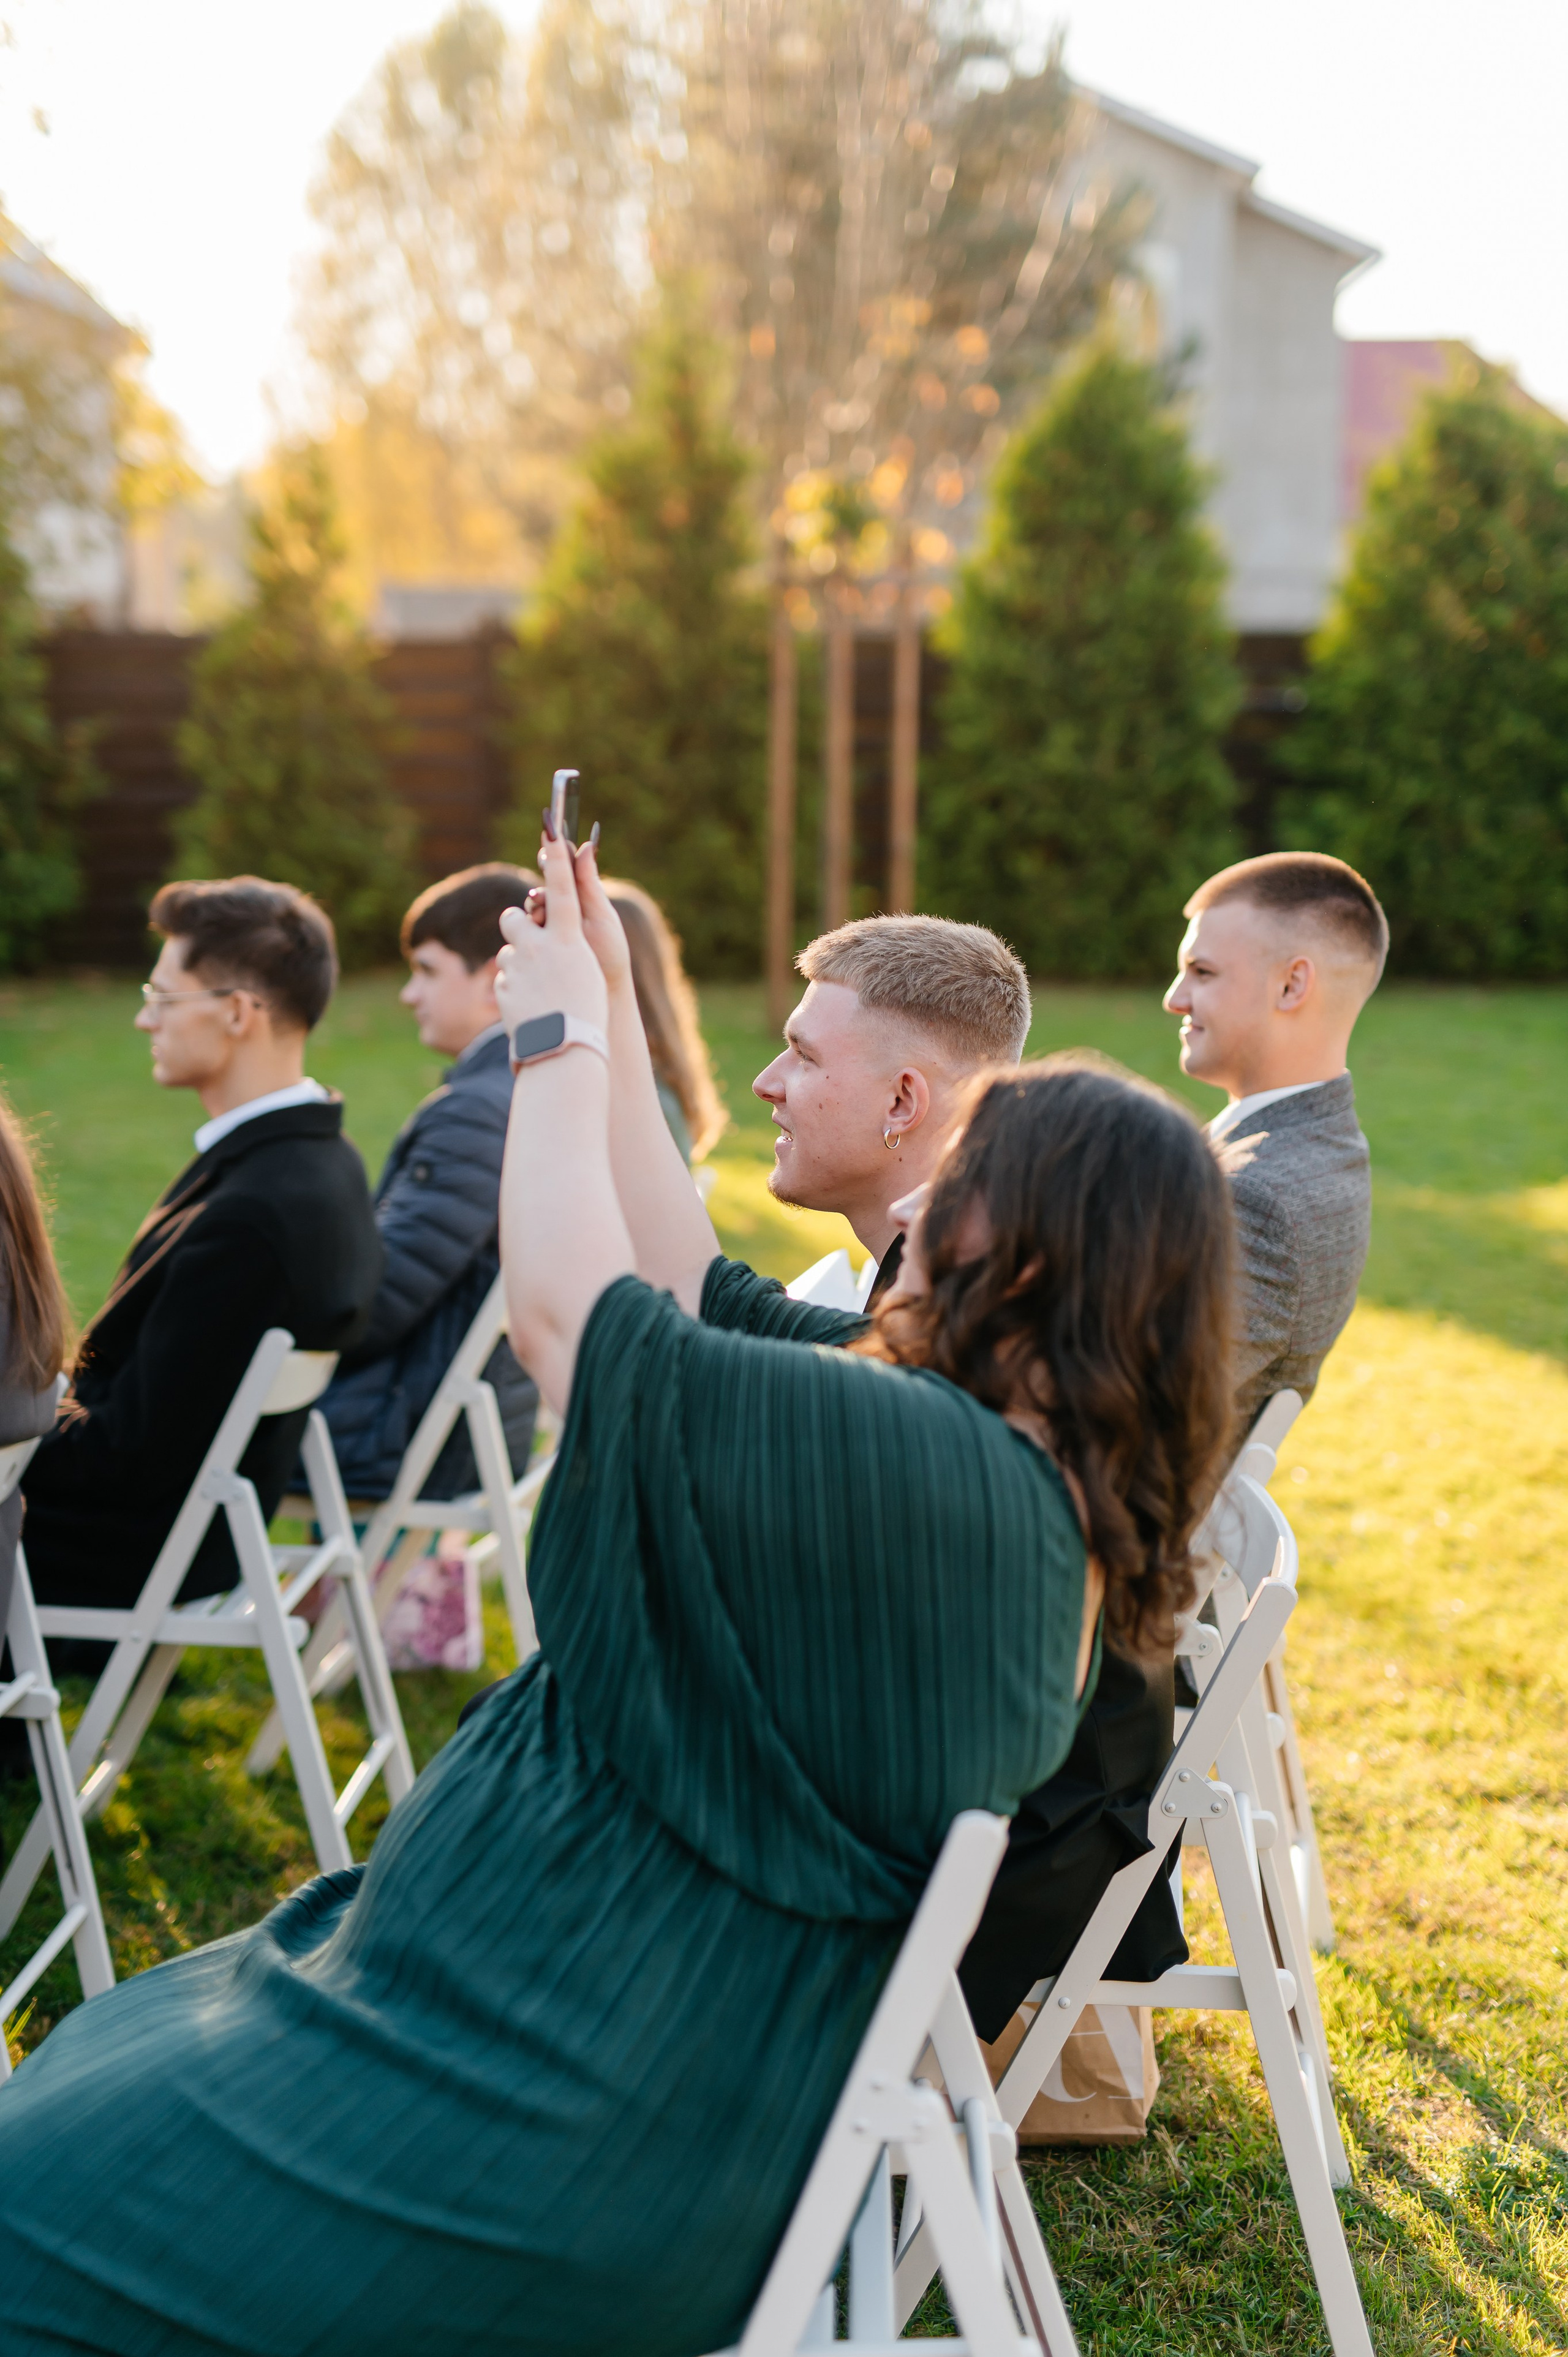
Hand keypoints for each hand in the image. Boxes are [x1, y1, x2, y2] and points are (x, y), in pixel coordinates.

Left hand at [496, 830, 609, 1041]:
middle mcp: (538, 946)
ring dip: (518, 964)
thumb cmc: (587, 1011)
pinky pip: (506, 981)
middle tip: (529, 940)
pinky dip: (516, 991)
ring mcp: (516, 967)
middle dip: (518, 924)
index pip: (561, 887)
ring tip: (538, 991)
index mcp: (568, 939)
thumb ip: (570, 942)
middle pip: (515, 916)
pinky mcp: (501, 988)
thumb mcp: (589, 970)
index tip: (551, 832)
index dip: (556, 858)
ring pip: (509, 953)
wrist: (564, 1049)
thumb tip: (556, 923)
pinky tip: (532, 1009)